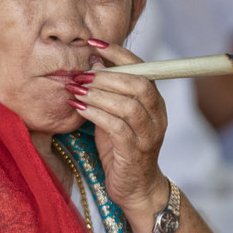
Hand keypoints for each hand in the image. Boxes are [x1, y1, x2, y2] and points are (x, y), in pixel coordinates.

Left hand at [67, 39, 168, 232]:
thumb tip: (91, 64)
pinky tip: (78, 109)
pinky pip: (117, 127)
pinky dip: (96, 114)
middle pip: (138, 84)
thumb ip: (108, 93)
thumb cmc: (122, 150)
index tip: (94, 43)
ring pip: (128, 105)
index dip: (119, 53)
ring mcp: (149, 135)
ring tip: (75, 90)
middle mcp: (157, 116)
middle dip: (106, 75)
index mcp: (154, 102)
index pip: (142, 68)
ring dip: (98, 94)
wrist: (137, 189)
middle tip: (79, 75)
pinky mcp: (135, 152)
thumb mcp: (114, 117)